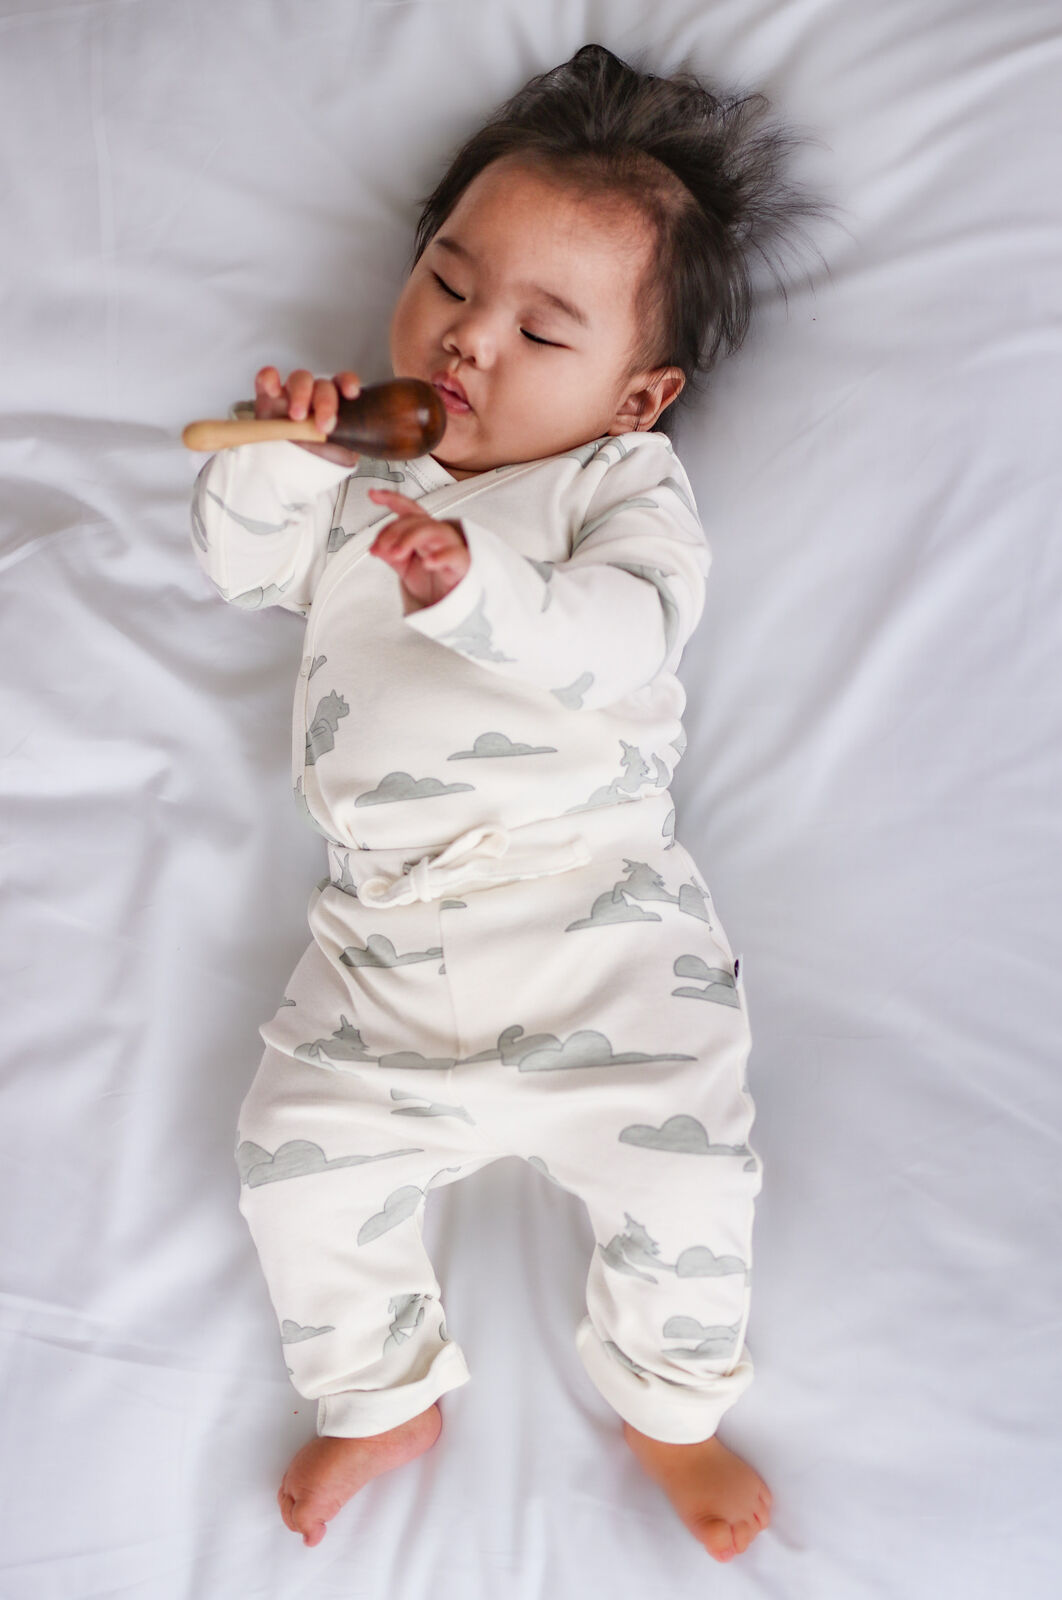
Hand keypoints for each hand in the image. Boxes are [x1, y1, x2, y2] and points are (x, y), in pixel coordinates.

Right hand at [254, 366, 361, 465]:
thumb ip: (349, 442)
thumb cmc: (317, 458)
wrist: (290, 469)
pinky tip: (273, 390)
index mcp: (333, 402)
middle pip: (322, 384)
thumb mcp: (340, 454)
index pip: (343, 383)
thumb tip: (358, 442)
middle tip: (322, 426)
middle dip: (325, 402)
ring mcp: (290, 394)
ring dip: (301, 394)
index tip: (351, 393)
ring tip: (297, 417)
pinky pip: (267, 379)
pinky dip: (269, 380)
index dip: (348, 382)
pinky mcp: (267, 398)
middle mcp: (313, 395)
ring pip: (299, 378)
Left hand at [367, 488, 469, 611]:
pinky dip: (441, 556)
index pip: (408, 510)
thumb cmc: (432, 580)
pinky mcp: (461, 563)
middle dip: (394, 531)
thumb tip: (375, 548)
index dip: (392, 499)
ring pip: (433, 530)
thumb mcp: (404, 566)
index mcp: (423, 532)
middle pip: (416, 520)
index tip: (374, 494)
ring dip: (411, 539)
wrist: (450, 601)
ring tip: (397, 554)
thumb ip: (390, 554)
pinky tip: (428, 562)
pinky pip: (455, 555)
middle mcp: (437, 535)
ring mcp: (450, 547)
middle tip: (381, 546)